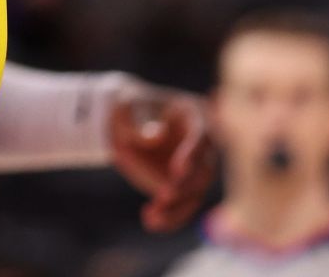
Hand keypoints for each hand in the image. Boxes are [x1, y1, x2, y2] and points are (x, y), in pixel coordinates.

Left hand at [109, 88, 216, 231]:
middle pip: (204, 171)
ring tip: (152, 218)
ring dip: (176, 209)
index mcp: (195, 116)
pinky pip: (182, 207)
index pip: (202, 136)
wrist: (129, 123)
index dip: (191, 154)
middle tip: (165, 195)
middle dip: (185, 186)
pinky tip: (151, 222)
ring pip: (194, 195)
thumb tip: (156, 139)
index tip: (178, 170)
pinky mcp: (184, 188)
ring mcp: (195, 170)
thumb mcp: (125, 105)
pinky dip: (170, 218)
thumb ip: (135, 120)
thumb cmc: (131, 108)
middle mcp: (203, 147)